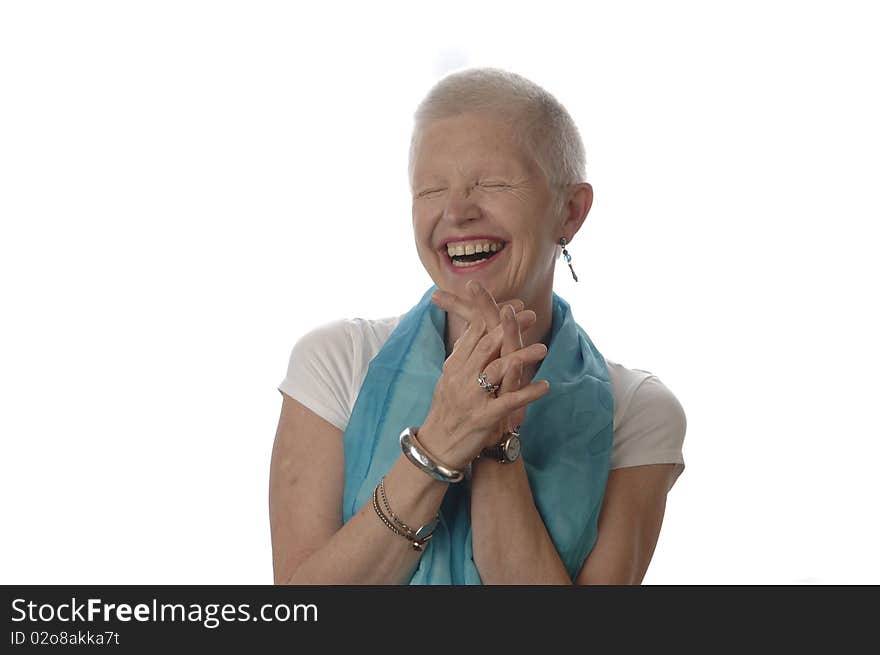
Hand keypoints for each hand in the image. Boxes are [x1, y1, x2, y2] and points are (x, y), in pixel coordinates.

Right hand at [431, 280, 532, 435]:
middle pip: (487, 345)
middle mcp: (462, 377)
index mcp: (455, 366)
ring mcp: (472, 397)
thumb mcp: (449, 378)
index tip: (515, 305)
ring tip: (543, 349)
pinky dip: (528, 393)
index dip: (495, 317)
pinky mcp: (484, 417)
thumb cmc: (446, 411)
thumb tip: (473, 329)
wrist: (437, 447)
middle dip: (510, 328)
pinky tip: (545, 386)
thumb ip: (462, 355)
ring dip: (522, 357)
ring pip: (498, 370)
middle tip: (531, 316)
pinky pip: (509, 402)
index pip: (475, 334)